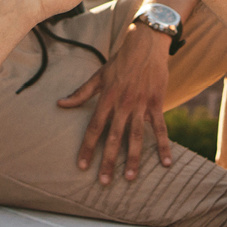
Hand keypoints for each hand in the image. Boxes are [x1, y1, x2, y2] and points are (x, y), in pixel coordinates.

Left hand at [58, 23, 173, 183]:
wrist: (145, 44)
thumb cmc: (120, 62)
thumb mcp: (98, 76)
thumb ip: (81, 93)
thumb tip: (60, 104)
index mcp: (107, 98)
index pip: (94, 127)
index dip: (87, 147)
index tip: (82, 166)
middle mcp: (123, 104)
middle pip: (114, 137)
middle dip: (108, 161)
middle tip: (104, 182)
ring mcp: (141, 105)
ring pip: (136, 136)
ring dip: (133, 158)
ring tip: (130, 178)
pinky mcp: (157, 103)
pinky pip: (160, 128)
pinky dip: (164, 146)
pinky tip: (166, 163)